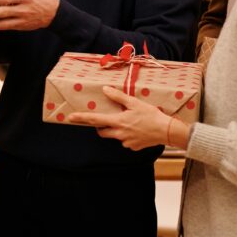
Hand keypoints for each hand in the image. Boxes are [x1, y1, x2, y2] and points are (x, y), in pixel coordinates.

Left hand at [68, 86, 185, 150]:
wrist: (166, 131)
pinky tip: (138, 130)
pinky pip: (126, 141)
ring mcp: (126, 142)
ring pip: (115, 136)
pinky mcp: (133, 147)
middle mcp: (119, 134)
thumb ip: (118, 97)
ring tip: (131, 122)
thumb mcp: (134, 103)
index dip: (82, 118)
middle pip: (102, 131)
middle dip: (101, 126)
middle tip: (108, 119)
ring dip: (117, 130)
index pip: (95, 120)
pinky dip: (128, 135)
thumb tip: (105, 90)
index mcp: (118, 121)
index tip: (70, 117)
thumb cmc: (151, 115)